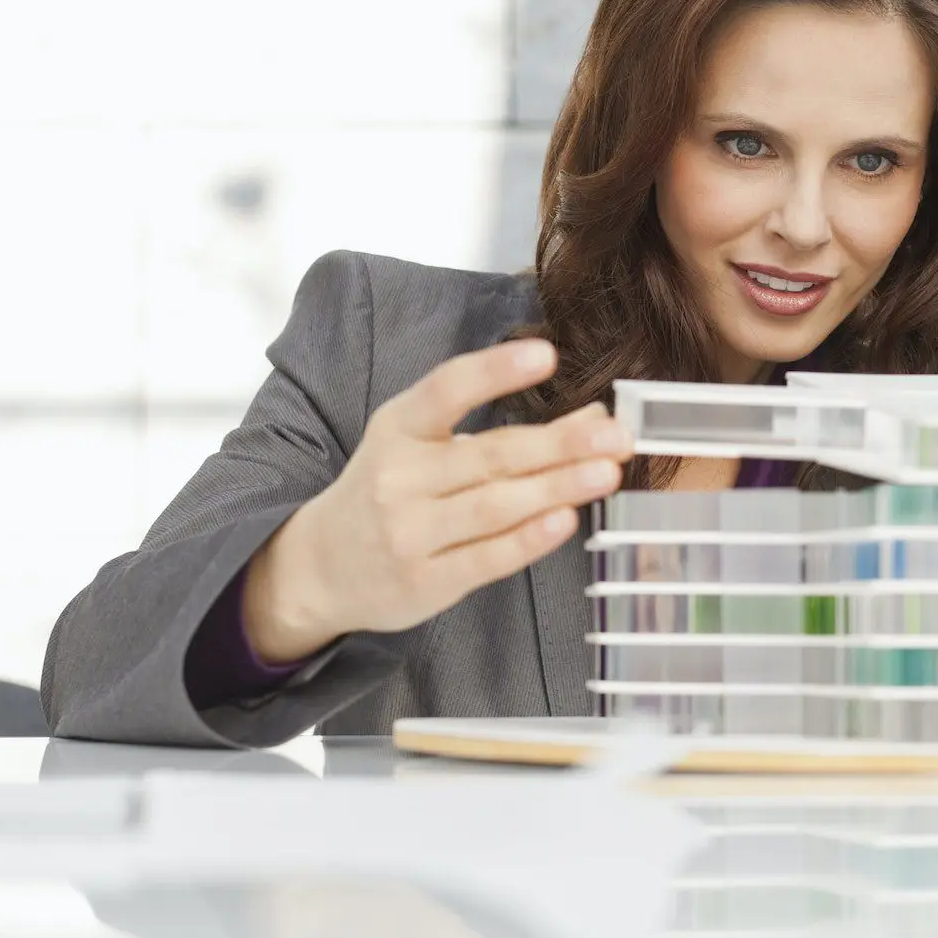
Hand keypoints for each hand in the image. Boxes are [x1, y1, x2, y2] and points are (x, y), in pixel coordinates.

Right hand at [243, 338, 632, 662]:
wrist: (321, 567)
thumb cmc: (386, 493)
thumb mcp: (423, 447)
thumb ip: (500, 431)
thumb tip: (592, 417)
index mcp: (397, 427)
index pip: (446, 389)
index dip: (496, 372)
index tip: (548, 356)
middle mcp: (398, 477)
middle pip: (490, 455)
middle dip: (560, 443)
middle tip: (616, 434)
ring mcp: (409, 532)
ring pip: (495, 506)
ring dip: (557, 488)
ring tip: (607, 472)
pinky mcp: (425, 581)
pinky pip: (487, 558)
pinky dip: (530, 539)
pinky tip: (566, 520)